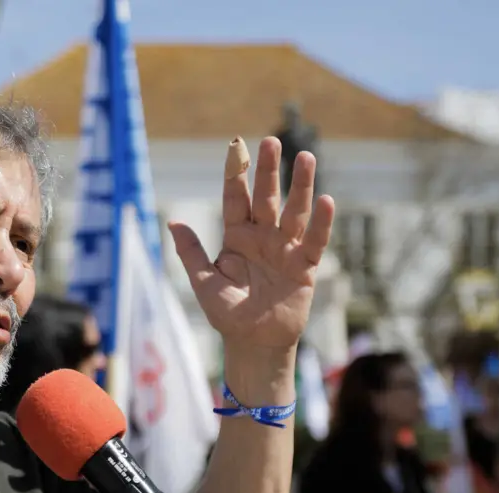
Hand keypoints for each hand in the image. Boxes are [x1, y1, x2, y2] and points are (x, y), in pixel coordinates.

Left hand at [167, 137, 334, 352]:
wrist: (255, 343)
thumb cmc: (228, 315)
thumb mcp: (204, 283)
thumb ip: (192, 253)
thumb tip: (172, 223)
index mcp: (236, 237)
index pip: (235, 199)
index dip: (236, 174)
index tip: (237, 146)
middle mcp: (262, 237)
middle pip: (266, 197)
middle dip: (269, 170)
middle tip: (272, 142)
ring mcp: (285, 249)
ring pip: (294, 211)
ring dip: (300, 186)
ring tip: (305, 158)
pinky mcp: (304, 266)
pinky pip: (314, 241)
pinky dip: (321, 222)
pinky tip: (326, 200)